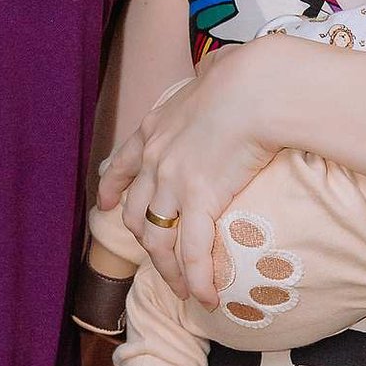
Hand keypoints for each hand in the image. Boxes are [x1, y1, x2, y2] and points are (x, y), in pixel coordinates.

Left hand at [98, 42, 278, 305]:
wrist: (258, 87)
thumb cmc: (247, 74)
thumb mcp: (211, 73)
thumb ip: (207, 79)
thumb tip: (219, 69)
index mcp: (155, 128)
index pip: (122, 163)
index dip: (112, 187)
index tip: (106, 203)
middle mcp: (155, 159)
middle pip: (135, 212)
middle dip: (143, 241)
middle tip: (157, 261)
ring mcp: (173, 183)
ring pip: (158, 239)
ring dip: (169, 270)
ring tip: (183, 290)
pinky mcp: (200, 200)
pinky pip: (192, 251)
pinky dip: (196, 278)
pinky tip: (206, 296)